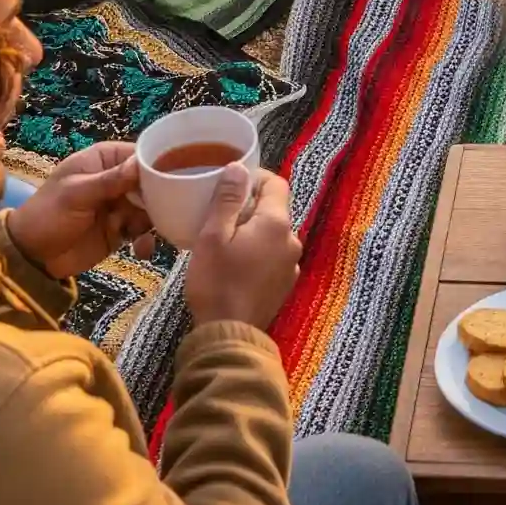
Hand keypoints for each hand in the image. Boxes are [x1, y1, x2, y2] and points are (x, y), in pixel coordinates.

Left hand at [7, 140, 153, 279]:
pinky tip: (142, 250)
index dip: (159, 163)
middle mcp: (117, 179)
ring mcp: (120, 205)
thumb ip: (110, 180)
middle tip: (167, 211)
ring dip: (156, 219)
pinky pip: (143, 230)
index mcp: (104, 159)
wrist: (31, 258)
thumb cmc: (47, 215)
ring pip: (151, 206)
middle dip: (160, 196)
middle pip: (151, 181)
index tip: (178, 176)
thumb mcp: (76, 195)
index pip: (140, 154)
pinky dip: (147, 240)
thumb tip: (143, 163)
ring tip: (151, 233)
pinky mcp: (121, 230)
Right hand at [186, 165, 303, 332]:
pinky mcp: (285, 284)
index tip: (229, 184)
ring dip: (254, 229)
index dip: (254, 178)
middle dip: (251, 205)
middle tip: (220, 213)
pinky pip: (274, 255)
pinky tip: (237, 263)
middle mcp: (292, 240)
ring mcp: (292, 264)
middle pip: (275, 208)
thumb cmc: (217, 283)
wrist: (229, 337)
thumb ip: (227, 199)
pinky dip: (259, 251)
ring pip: (274, 233)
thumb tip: (238, 167)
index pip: (276, 183)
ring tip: (225, 239)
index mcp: (277, 223)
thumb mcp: (213, 236)